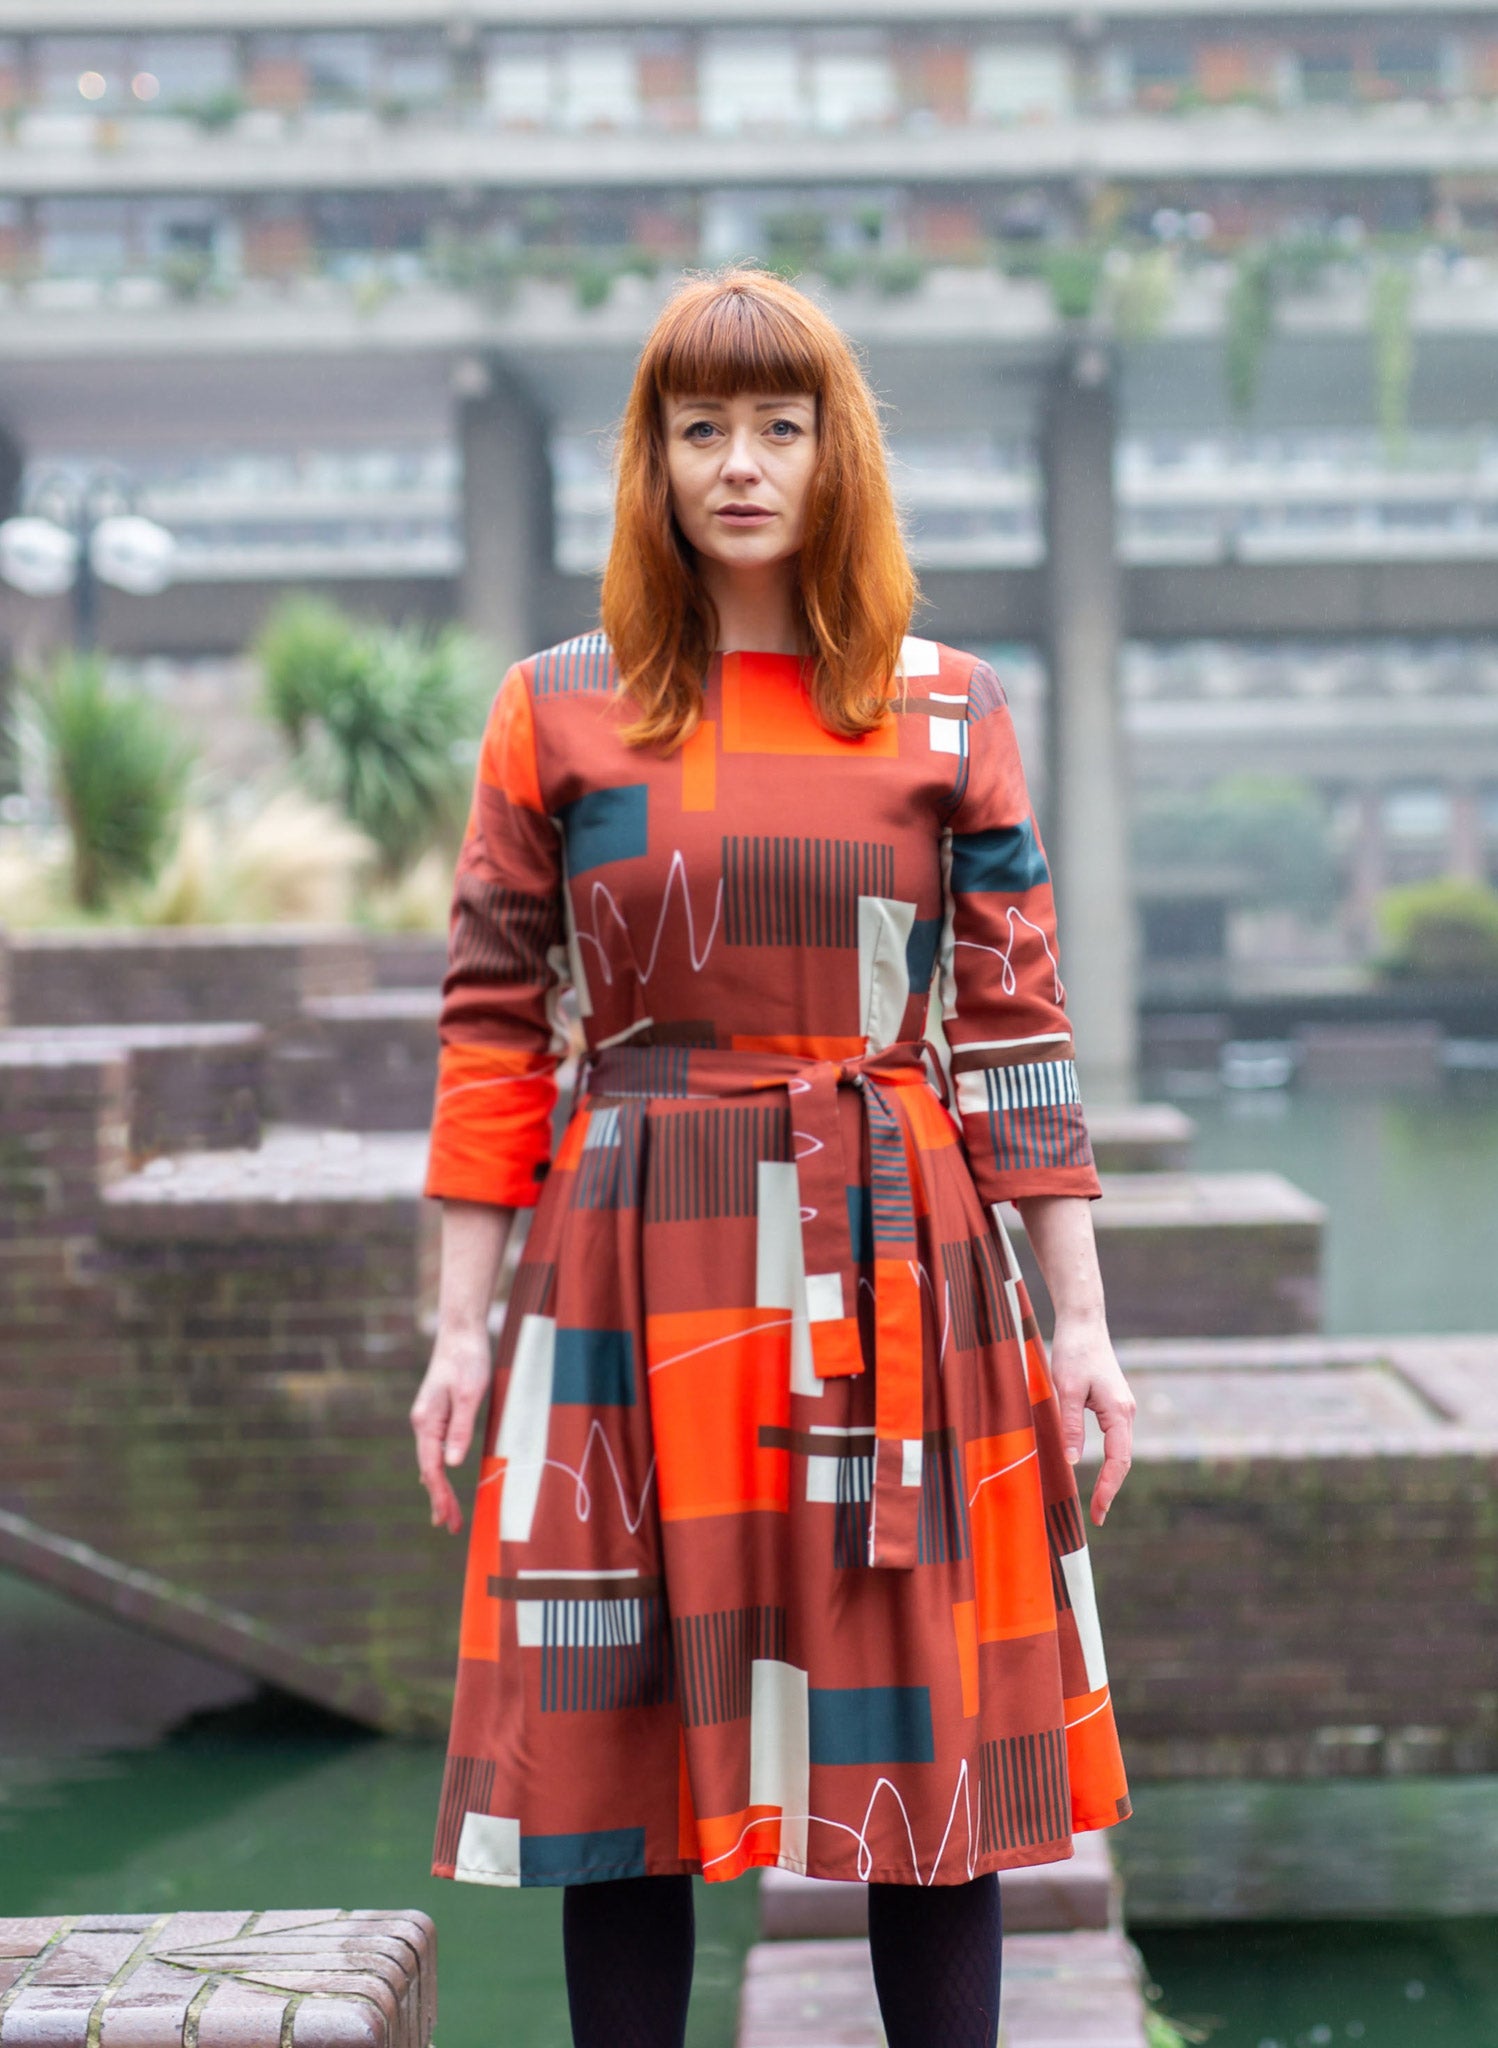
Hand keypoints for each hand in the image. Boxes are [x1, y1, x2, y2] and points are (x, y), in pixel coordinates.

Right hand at [410, 1324, 493, 1533]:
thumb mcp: (471, 1395)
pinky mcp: (437, 1414)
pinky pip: (434, 1450)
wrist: (461, 1333)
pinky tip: (439, 1481)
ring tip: (445, 1514)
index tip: (448, 1519)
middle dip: (438, 1499)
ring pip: (430, 1461)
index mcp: (427, 1421)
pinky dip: (438, 1470)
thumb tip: (452, 1464)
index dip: (440, 1496)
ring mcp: (428, 1419)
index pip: (431, 1468)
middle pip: (428, 1469)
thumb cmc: (468, 1361)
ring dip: (438, 1488)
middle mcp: (422, 1422)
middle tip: (448, 1526)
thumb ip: (461, 1429)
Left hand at [1048, 1316, 1134, 1527]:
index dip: (1108, 1489)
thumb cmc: (1074, 1352)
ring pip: (1120, 1451)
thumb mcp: (1066, 1390)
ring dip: (1111, 1476)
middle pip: (1123, 1461)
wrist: (1083, 1323)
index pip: (1118, 1461)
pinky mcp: (1113, 1404)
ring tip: (1097, 1502)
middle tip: (1097, 1517)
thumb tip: (1073, 1462)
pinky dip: (1108, 1460)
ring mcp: (1122, 1409)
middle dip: (1112, 1489)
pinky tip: (1097, 1472)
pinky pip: (1114, 1440)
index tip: (1098, 1512)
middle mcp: (1126, 1413)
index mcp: (1119, 1412)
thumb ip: (1071, 1426)